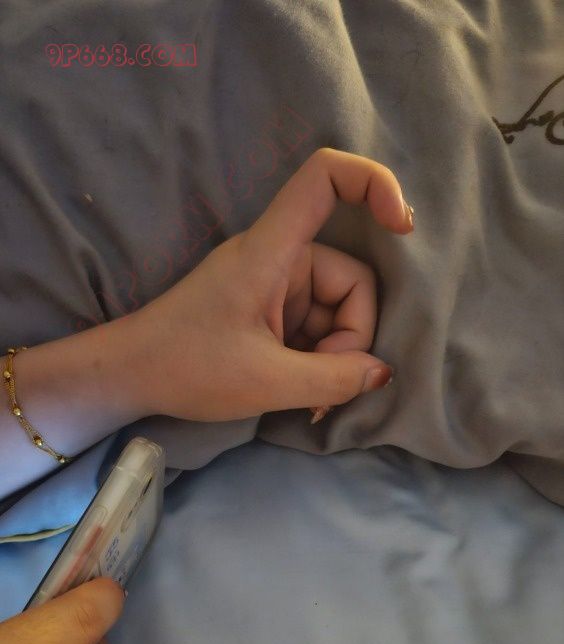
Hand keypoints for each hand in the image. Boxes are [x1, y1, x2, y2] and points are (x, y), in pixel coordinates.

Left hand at [132, 147, 413, 422]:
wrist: (128, 377)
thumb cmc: (187, 368)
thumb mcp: (267, 382)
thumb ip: (334, 379)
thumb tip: (381, 372)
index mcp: (271, 251)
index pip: (326, 177)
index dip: (374, 184)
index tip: (402, 227)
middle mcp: (278, 257)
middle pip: (351, 279)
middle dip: (351, 336)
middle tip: (323, 384)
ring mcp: (274, 285)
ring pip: (337, 311)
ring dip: (333, 356)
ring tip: (307, 398)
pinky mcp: (268, 310)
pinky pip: (316, 327)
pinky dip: (317, 360)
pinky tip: (303, 394)